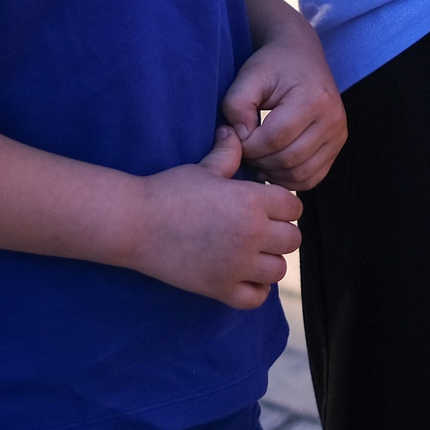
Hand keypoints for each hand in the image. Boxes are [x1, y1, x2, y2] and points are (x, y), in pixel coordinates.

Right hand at [123, 127, 302, 308]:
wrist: (135, 223)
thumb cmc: (169, 191)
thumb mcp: (204, 168)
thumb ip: (228, 153)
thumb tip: (234, 132)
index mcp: (251, 201)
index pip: (294, 207)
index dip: (284, 205)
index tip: (269, 206)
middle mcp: (251, 234)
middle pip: (292, 239)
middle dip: (281, 233)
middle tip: (262, 229)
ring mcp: (237, 265)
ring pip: (279, 270)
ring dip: (269, 261)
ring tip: (253, 252)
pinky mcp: (220, 289)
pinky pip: (257, 298)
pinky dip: (255, 289)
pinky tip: (244, 275)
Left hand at [223, 26, 346, 190]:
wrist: (301, 56)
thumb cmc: (274, 64)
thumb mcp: (249, 75)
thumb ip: (236, 105)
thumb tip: (239, 138)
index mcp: (314, 98)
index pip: (275, 138)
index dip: (248, 145)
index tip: (234, 135)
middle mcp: (333, 119)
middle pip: (289, 159)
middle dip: (258, 160)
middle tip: (243, 148)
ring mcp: (339, 134)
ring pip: (301, 174)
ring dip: (272, 172)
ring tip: (257, 155)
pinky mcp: (337, 146)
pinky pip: (312, 178)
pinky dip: (288, 178)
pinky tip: (272, 164)